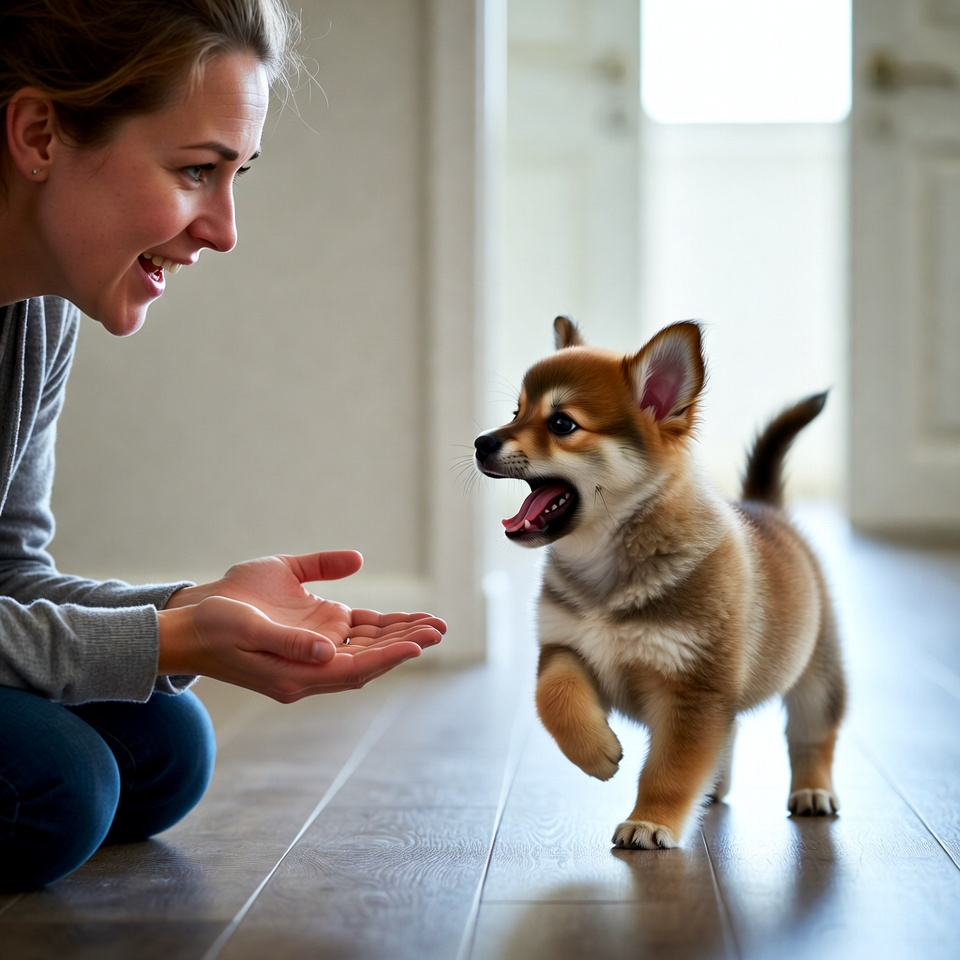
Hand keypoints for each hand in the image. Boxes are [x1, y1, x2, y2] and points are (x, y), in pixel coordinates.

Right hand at [159, 551, 445, 701]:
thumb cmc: (214, 626)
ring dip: (398, 634)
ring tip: (433, 623)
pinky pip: (353, 631)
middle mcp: (311, 668)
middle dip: (404, 643)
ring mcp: (313, 652)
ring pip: (365, 644)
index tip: (418, 645)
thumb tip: (330, 649)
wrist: (189, 627)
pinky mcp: (312, 634)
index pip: (354, 668)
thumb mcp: (247, 629)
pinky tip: (403, 619)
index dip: (387, 656)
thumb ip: (289, 641)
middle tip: (439, 628)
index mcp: (296, 676)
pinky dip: (379, 625)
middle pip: (368, 657)